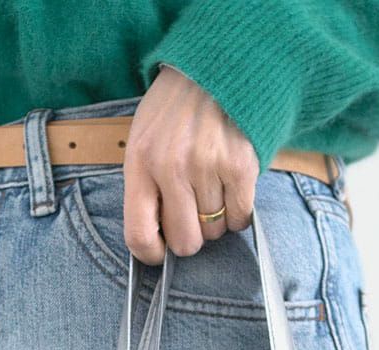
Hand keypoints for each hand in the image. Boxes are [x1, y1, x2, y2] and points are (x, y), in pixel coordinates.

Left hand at [123, 64, 258, 264]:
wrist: (215, 65)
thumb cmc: (174, 111)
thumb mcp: (144, 141)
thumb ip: (145, 187)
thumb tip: (157, 241)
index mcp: (140, 162)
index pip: (138, 235)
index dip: (150, 254)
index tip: (159, 252)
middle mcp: (172, 166)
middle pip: (184, 242)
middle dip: (190, 236)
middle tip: (193, 213)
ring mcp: (207, 165)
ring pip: (214, 232)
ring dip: (216, 219)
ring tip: (212, 187)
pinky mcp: (240, 164)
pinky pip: (240, 217)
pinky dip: (238, 212)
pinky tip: (232, 188)